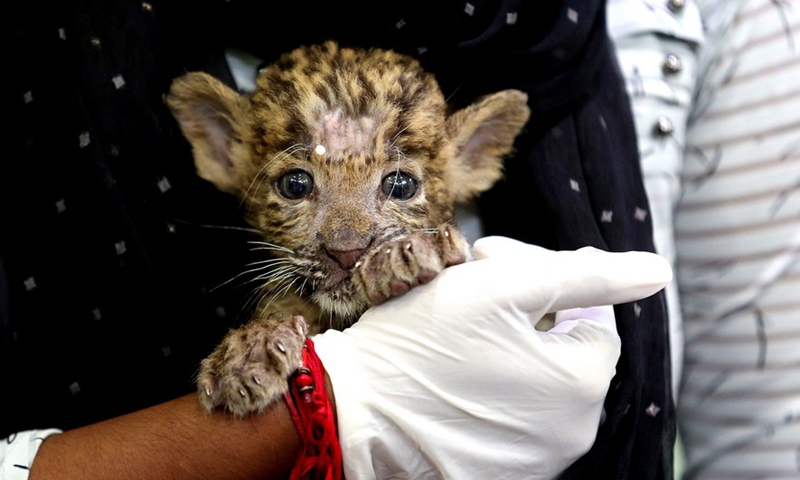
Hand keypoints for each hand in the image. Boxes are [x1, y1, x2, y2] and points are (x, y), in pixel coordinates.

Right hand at [312, 236, 671, 479]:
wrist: (352, 413)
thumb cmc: (422, 344)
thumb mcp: (505, 288)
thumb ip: (589, 276)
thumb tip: (656, 272)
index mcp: (581, 386)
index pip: (589, 312)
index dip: (542, 275)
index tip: (494, 263)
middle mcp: (570, 436)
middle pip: (562, 347)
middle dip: (525, 307)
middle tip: (470, 285)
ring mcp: (534, 462)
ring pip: (536, 382)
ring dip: (506, 345)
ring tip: (455, 328)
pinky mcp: (497, 474)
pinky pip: (509, 416)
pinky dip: (489, 386)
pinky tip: (449, 368)